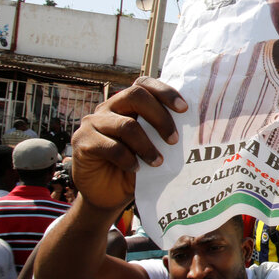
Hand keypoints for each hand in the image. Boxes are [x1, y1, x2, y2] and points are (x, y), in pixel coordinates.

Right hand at [71, 77, 186, 210]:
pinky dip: (128, 159)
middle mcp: (109, 107)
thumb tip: (195, 129)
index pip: (144, 84)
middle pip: (136, 96)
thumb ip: (162, 134)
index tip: (184, 108)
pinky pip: (111, 146)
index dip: (164, 92)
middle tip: (174, 140)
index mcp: (126, 104)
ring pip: (126, 125)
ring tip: (158, 162)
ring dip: (147, 145)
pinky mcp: (82, 141)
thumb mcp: (152, 148)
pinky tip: (135, 169)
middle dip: (160, 117)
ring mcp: (93, 123)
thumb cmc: (135, 168)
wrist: (107, 195)